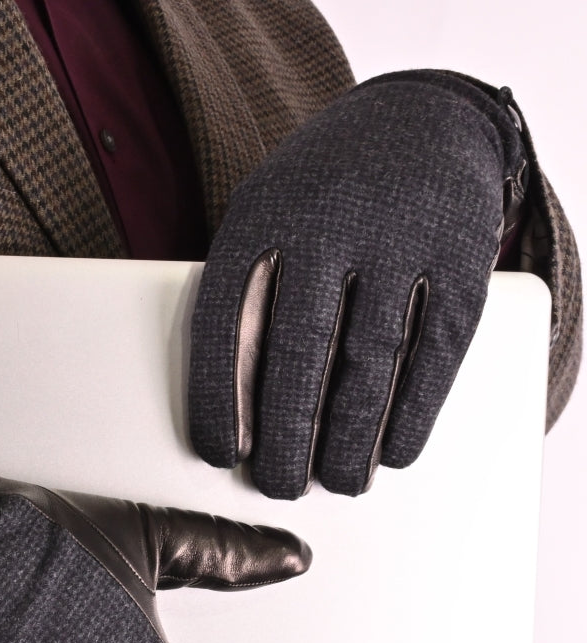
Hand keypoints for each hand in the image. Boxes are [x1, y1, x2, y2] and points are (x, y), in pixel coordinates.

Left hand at [189, 70, 527, 498]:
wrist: (420, 117)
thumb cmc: (323, 194)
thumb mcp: (266, 216)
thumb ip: (247, 293)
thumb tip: (241, 409)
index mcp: (260, 218)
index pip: (225, 323)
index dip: (220, 399)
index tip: (222, 454)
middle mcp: (327, 224)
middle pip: (298, 353)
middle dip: (287, 436)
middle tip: (280, 485)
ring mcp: (399, 239)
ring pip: (368, 362)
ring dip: (351, 438)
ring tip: (338, 483)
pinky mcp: (460, 259)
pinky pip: (434, 353)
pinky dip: (413, 412)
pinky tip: (395, 451)